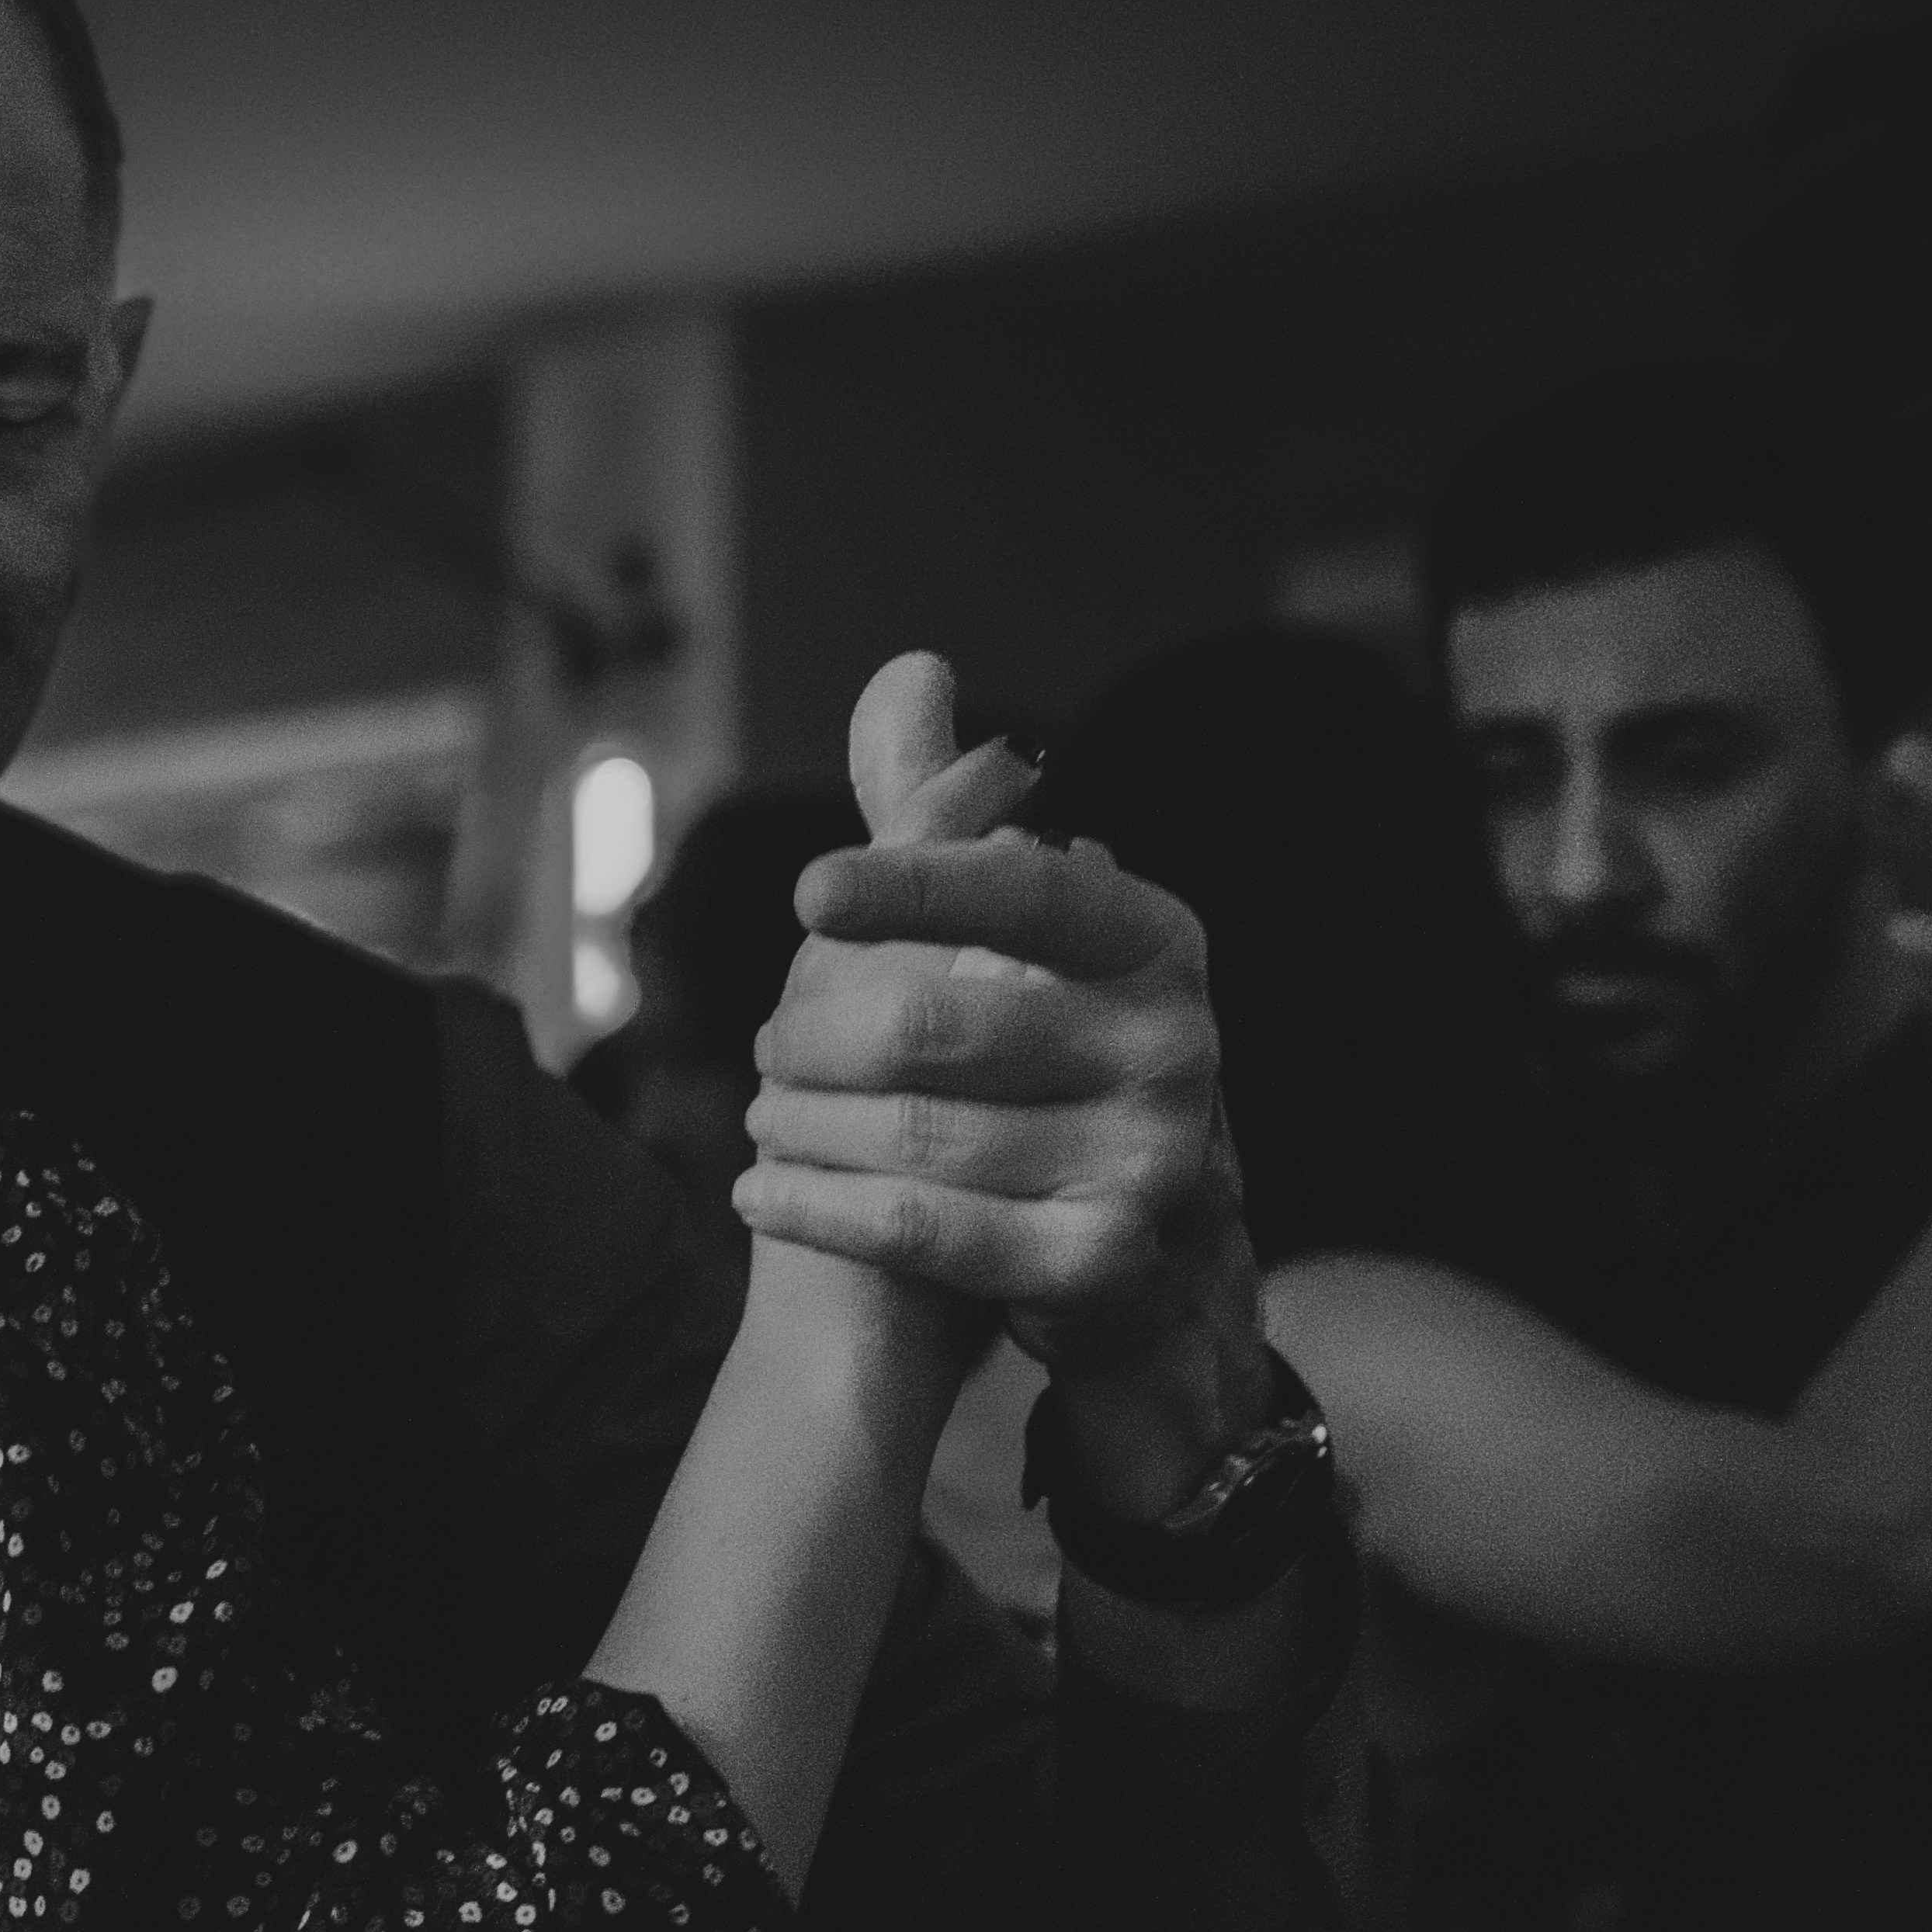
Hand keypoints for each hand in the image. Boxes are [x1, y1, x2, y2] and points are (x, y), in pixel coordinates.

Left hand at [736, 671, 1271, 1520]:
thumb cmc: (1051, 1064)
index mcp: (1153, 938)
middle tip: (769, 1051)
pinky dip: (819, 1208)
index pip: (1022, 891)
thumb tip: (908, 669)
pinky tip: (756, 1191)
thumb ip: (947, 814)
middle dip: (816, 1036)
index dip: (912, 887)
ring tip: (763, 1117)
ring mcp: (1152, 1157)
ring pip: (914, 1131)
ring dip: (805, 1125)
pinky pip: (924, 1229)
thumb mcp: (1017, 935)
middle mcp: (1175, 1042)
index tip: (808, 893)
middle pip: (933, 1023)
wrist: (1139, 1260)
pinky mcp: (1104, 1261)